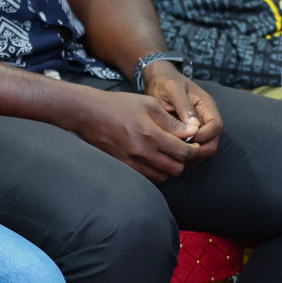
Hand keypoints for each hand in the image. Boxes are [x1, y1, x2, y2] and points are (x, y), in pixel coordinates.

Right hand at [72, 87, 202, 182]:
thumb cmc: (118, 105)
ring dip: (168, 168)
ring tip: (165, 155)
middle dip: (182, 161)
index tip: (193, 144)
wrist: (87, 113)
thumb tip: (192, 132)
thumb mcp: (148, 104)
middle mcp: (143, 152)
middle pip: (176, 169)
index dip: (194, 150)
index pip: (184, 153)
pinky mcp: (123, 166)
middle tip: (180, 150)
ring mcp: (132, 162)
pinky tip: (151, 160)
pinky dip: (154, 172)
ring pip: (162, 177)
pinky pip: (147, 178)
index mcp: (151, 135)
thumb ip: (171, 120)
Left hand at [143, 64, 221, 162]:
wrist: (157, 80)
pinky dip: (187, 154)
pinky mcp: (188, 133)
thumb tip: (194, 126)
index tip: (189, 138)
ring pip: (205, 147)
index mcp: (206, 106)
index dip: (206, 135)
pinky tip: (173, 155)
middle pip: (214, 140)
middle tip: (182, 153)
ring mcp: (198, 127)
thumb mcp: (172, 88)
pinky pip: (193, 148)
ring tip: (177, 156)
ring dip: (194, 155)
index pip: (216, 125)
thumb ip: (183, 105)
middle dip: (202, 149)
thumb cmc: (165, 82)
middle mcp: (206, 118)